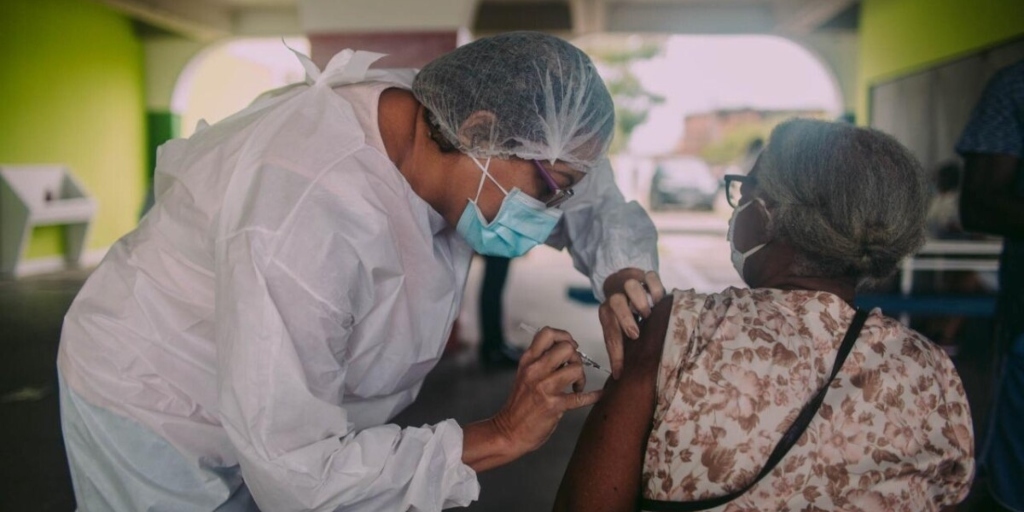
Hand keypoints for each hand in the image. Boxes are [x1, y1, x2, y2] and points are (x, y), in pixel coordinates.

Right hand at [491, 327, 601, 457]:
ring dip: (581, 378)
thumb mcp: (524, 375)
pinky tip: (599, 395)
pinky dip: (594, 396)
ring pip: (576, 368)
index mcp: (528, 361)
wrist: (508, 431)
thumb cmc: (520, 404)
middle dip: (576, 357)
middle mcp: (535, 370)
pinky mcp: (553, 405)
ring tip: (576, 387)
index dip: (564, 336)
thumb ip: (541, 361)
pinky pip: (581, 397)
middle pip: (566, 347)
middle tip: (574, 369)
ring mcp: (544, 387)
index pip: (547, 333)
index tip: (570, 347)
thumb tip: (566, 351)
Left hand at [599, 268, 664, 378]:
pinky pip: (650, 276)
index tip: (621, 372)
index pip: (609, 334)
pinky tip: (660, 300)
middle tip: (636, 333)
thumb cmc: (621, 312)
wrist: (621, 279)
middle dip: (626, 319)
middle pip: (616, 303)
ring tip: (648, 315)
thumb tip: (618, 375)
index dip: (615, 355)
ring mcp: (629, 284)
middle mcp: (615, 297)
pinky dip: (656, 288)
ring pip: (632, 286)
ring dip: (642, 301)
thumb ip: (619, 347)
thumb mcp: (616, 328)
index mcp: (606, 313)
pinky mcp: (644, 274)